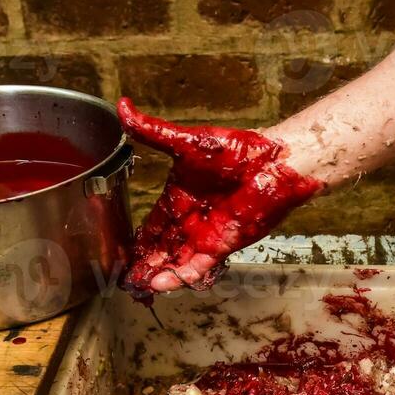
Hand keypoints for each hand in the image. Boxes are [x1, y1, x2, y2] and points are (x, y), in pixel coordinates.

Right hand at [117, 99, 322, 295]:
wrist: (274, 162)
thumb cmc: (235, 149)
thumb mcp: (184, 141)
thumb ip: (151, 131)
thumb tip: (122, 107)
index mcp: (180, 196)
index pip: (154, 224)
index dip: (139, 239)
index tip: (120, 253)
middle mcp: (192, 218)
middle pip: (164, 247)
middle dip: (146, 263)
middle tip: (126, 279)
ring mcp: (209, 233)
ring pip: (178, 260)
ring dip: (159, 273)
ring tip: (139, 286)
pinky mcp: (225, 243)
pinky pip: (200, 264)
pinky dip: (181, 275)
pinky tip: (162, 284)